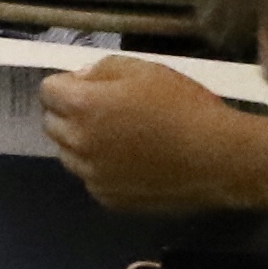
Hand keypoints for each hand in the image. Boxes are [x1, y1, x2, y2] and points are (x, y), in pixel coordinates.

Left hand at [36, 59, 267, 213]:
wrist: (219, 157)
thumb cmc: (184, 106)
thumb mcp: (145, 70)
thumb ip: (102, 69)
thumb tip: (79, 79)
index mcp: (82, 106)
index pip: (48, 90)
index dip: (67, 84)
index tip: (89, 86)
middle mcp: (78, 142)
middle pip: (52, 123)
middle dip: (69, 113)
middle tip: (104, 110)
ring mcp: (91, 175)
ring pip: (68, 153)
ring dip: (82, 142)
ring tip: (120, 137)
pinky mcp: (108, 198)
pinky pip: (91, 178)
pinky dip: (101, 168)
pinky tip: (132, 162)